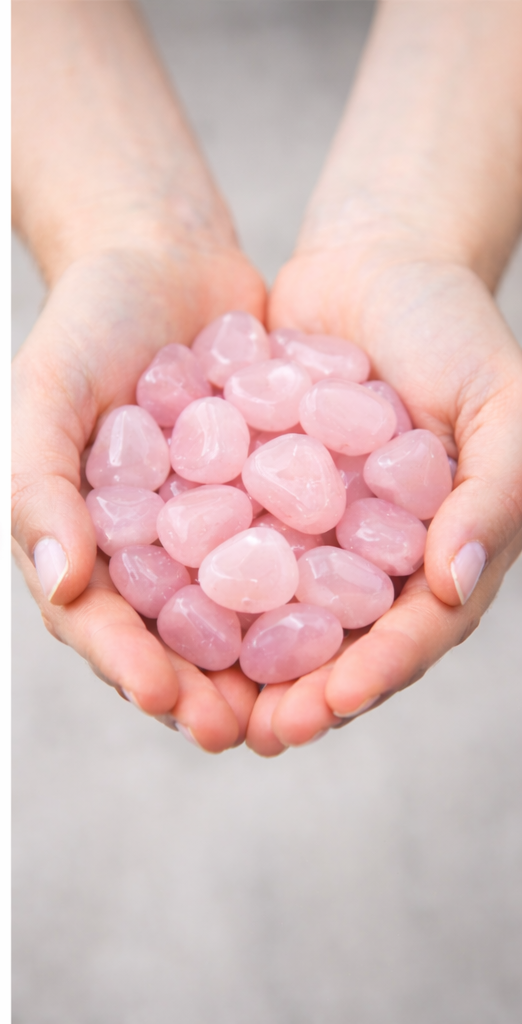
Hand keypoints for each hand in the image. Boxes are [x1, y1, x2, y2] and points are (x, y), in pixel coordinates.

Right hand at [12, 245, 263, 750]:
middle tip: (241, 730)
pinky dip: (310, 591)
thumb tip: (61, 581)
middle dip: (202, 691)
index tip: (167, 698)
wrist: (165, 259)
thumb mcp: (46, 395)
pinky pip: (288, 552)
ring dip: (262, 667)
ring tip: (298, 704)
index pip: (97, 621)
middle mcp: (149, 549)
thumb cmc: (89, 325)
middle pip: (172, 638)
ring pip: (236, 614)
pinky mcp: (265, 501)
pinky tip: (348, 619)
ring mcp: (210, 529)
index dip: (127, 665)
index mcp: (85, 539)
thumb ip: (39, 486)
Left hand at [245, 0, 521, 753]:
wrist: (376, 259)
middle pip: (343, 643)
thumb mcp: (498, 399)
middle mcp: (381, 555)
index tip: (327, 705)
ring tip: (202, 702)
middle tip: (253, 731)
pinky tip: (167, 616)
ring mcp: (322, 531)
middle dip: (303, 695)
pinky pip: (239, 554)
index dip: (376, 673)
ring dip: (247, 667)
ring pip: (285, 616)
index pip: (416, 631)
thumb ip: (494, 491)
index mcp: (444, 549)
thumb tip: (452, 585)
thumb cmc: (452, 326)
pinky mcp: (269, 500)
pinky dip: (209, 591)